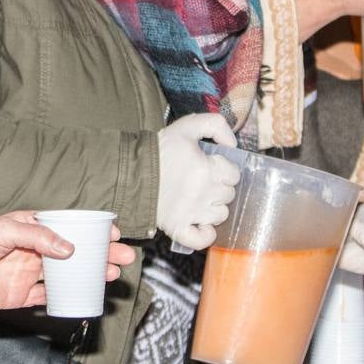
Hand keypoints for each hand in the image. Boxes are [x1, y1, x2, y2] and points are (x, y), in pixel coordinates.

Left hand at [0, 211, 135, 309]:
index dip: (92, 231)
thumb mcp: (5, 230)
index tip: (114, 235)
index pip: (69, 228)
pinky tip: (83, 296)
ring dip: (89, 275)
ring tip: (111, 276)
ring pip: (66, 275)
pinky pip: (47, 297)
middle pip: (74, 253)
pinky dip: (65, 298)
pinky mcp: (18, 296)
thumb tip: (69, 249)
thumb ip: (38, 237)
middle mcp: (32, 251)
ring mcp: (27, 273)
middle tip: (123, 258)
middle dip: (100, 255)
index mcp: (31, 228)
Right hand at [156, 114, 239, 250]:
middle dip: (219, 186)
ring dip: (214, 207)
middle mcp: (203, 193)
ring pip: (220, 215)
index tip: (211, 166)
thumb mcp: (187, 126)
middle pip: (229, 195)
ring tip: (200, 198)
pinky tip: (201, 224)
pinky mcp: (178, 228)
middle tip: (203, 180)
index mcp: (207, 169)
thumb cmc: (159, 150)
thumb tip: (232, 144)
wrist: (130, 171)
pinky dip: (205, 234)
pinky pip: (202, 239)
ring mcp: (192, 213)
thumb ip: (215, 124)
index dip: (224, 169)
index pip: (234, 174)